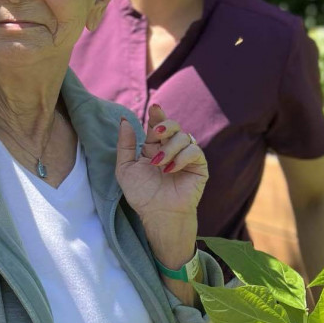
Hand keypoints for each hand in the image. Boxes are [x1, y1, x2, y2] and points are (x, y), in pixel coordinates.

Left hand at [115, 104, 207, 267]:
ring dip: (169, 148)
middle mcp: (171, 149)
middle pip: (173, 125)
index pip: (157, 125)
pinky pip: (194, 151)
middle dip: (164, 125)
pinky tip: (171, 170)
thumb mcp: (125, 169)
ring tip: (159, 165)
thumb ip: (124, 145)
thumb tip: (124, 120)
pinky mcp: (199, 166)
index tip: (154, 108)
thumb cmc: (141, 195)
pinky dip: (182, 157)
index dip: (157, 115)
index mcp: (154, 147)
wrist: (158, 214)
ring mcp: (186, 156)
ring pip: (184, 136)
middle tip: (154, 134)